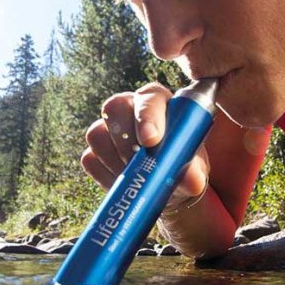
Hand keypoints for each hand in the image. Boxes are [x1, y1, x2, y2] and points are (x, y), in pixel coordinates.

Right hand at [81, 82, 209, 208]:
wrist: (165, 186)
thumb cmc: (182, 166)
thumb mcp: (194, 169)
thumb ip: (194, 171)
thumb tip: (192, 180)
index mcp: (159, 102)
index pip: (149, 98)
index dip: (147, 116)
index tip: (151, 140)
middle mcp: (130, 108)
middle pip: (115, 108)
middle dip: (126, 139)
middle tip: (140, 165)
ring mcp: (108, 128)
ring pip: (98, 135)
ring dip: (117, 161)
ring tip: (138, 178)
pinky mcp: (94, 151)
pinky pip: (91, 160)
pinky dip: (107, 176)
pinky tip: (125, 184)